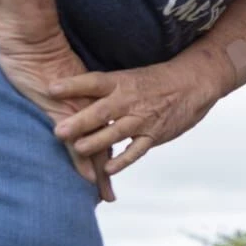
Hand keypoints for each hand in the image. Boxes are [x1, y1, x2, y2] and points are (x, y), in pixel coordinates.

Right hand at [0, 35, 115, 200]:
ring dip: (98, 173)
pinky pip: (75, 142)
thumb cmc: (41, 57)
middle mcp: (90, 108)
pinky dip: (82, 162)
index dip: (110, 151)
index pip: (105, 131)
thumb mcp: (61, 79)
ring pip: (93, 148)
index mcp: (92, 101)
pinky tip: (88, 178)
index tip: (114, 171)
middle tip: (109, 195)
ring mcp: (78, 113)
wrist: (34, 43)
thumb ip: (67, 95)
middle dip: (106, 171)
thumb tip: (65, 105)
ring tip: (104, 195)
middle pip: (103, 145)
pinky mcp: (63, 114)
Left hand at [50, 52, 224, 175]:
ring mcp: (143, 119)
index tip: (51, 89)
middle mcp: (130, 100)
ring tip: (78, 149)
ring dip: (98, 142)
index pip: (93, 82)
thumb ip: (100, 89)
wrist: (195, 83)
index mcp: (121, 82)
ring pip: (117, 132)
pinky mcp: (154, 134)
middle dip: (81, 122)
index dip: (73, 86)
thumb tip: (62, 92)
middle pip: (102, 111)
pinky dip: (124, 160)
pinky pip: (137, 149)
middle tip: (59, 131)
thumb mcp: (127, 77)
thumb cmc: (155, 81)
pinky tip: (109, 169)